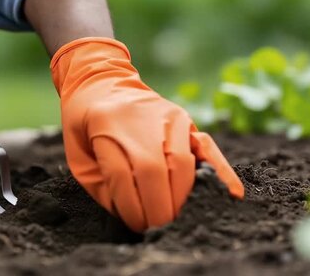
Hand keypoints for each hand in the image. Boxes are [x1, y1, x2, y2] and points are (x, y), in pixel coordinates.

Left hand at [51, 37, 243, 231]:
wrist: (99, 79)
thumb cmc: (83, 124)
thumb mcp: (78, 155)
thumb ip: (103, 187)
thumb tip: (135, 216)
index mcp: (105, 125)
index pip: (124, 175)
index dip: (132, 208)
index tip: (136, 226)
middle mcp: (140, 118)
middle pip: (156, 172)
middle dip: (159, 210)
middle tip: (157, 229)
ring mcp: (167, 116)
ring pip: (182, 164)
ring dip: (181, 199)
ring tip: (175, 219)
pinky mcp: (184, 118)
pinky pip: (207, 147)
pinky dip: (221, 172)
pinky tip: (231, 195)